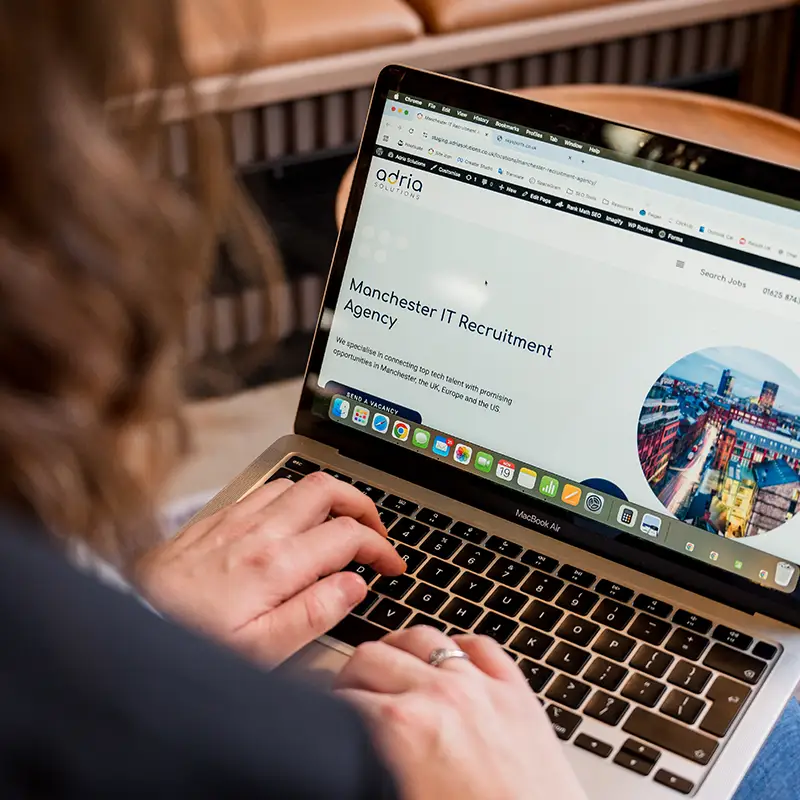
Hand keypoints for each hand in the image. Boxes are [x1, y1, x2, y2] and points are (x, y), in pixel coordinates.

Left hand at [136, 472, 405, 663]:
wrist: (126, 626)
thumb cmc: (190, 643)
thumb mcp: (262, 650)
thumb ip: (315, 613)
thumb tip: (355, 584)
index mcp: (276, 564)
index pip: (348, 535)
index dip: (381, 547)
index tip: (392, 566)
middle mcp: (258, 531)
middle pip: (327, 489)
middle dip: (363, 504)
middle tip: (375, 531)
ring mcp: (234, 519)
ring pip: (296, 483)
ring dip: (328, 497)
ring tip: (339, 523)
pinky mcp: (214, 520)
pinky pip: (264, 489)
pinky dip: (292, 496)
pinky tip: (290, 520)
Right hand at [336, 627, 586, 799]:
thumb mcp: (399, 797)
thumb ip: (370, 766)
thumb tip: (354, 754)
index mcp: (403, 728)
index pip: (344, 695)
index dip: (330, 706)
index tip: (331, 714)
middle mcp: (441, 695)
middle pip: (373, 655)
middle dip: (353, 675)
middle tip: (352, 694)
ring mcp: (482, 686)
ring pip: (423, 636)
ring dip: (399, 650)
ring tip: (393, 667)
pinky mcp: (517, 692)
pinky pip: (479, 645)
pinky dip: (459, 648)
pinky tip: (450, 661)